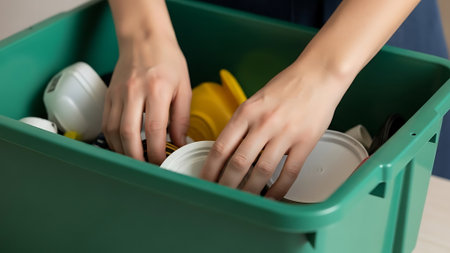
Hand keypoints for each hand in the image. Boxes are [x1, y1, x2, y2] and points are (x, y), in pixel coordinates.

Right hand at [102, 36, 190, 164]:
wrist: (144, 38)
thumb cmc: (168, 61)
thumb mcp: (184, 87)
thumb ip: (182, 117)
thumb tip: (180, 142)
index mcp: (157, 88)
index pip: (154, 128)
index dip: (157, 151)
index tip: (162, 163)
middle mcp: (134, 91)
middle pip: (129, 133)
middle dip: (137, 158)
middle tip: (146, 170)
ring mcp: (118, 93)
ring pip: (113, 131)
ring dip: (123, 152)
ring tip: (134, 163)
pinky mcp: (109, 95)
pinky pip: (106, 123)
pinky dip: (113, 140)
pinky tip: (122, 148)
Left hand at [200, 61, 348, 198]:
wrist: (318, 74)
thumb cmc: (287, 86)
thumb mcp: (256, 100)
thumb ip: (243, 123)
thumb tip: (229, 150)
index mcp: (247, 112)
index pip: (221, 146)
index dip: (210, 168)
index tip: (205, 181)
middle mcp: (263, 123)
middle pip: (238, 163)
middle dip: (226, 185)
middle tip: (220, 197)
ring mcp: (285, 134)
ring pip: (262, 171)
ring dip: (250, 190)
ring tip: (243, 201)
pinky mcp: (305, 142)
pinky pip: (289, 173)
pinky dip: (279, 189)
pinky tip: (272, 198)